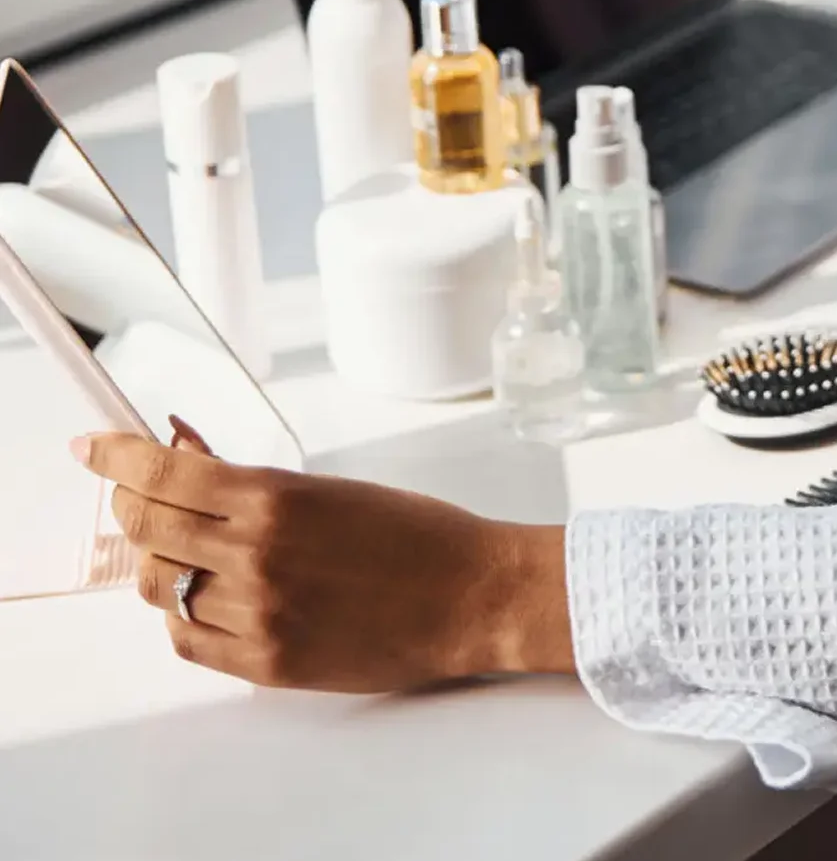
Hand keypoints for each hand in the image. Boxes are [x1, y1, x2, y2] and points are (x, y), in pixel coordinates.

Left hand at [75, 420, 571, 691]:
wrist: (472, 595)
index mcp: (277, 498)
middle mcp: (256, 555)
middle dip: (131, 504)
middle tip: (134, 494)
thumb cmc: (419, 534)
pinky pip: (189, 639)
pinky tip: (211, 597)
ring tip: (190, 551)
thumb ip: (256, 484)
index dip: (115, 457)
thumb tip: (191, 460)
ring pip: (163, 587)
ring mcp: (257, 613)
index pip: (164, 473)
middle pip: (148, 527)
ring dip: (163, 562)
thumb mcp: (334, 488)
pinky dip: (187, 614)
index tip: (91, 446)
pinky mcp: (266, 663)